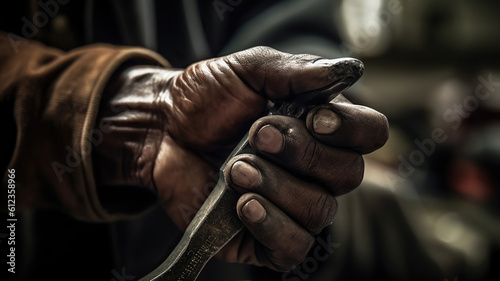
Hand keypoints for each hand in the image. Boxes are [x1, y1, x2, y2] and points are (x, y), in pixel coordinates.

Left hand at [93, 47, 388, 269]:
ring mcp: (292, 205)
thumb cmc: (208, 99)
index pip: (370, 133)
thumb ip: (297, 70)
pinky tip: (244, 205)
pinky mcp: (265, 237)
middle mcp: (316, 170)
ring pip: (320, 210)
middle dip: (303, 153)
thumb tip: (349, 70)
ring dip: (278, 186)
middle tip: (258, 135)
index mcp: (322, 128)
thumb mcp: (249, 70)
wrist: (162, 129)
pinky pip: (292, 247)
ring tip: (236, 168)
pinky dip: (273, 226)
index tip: (314, 118)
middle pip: (347, 174)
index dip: (352, 129)